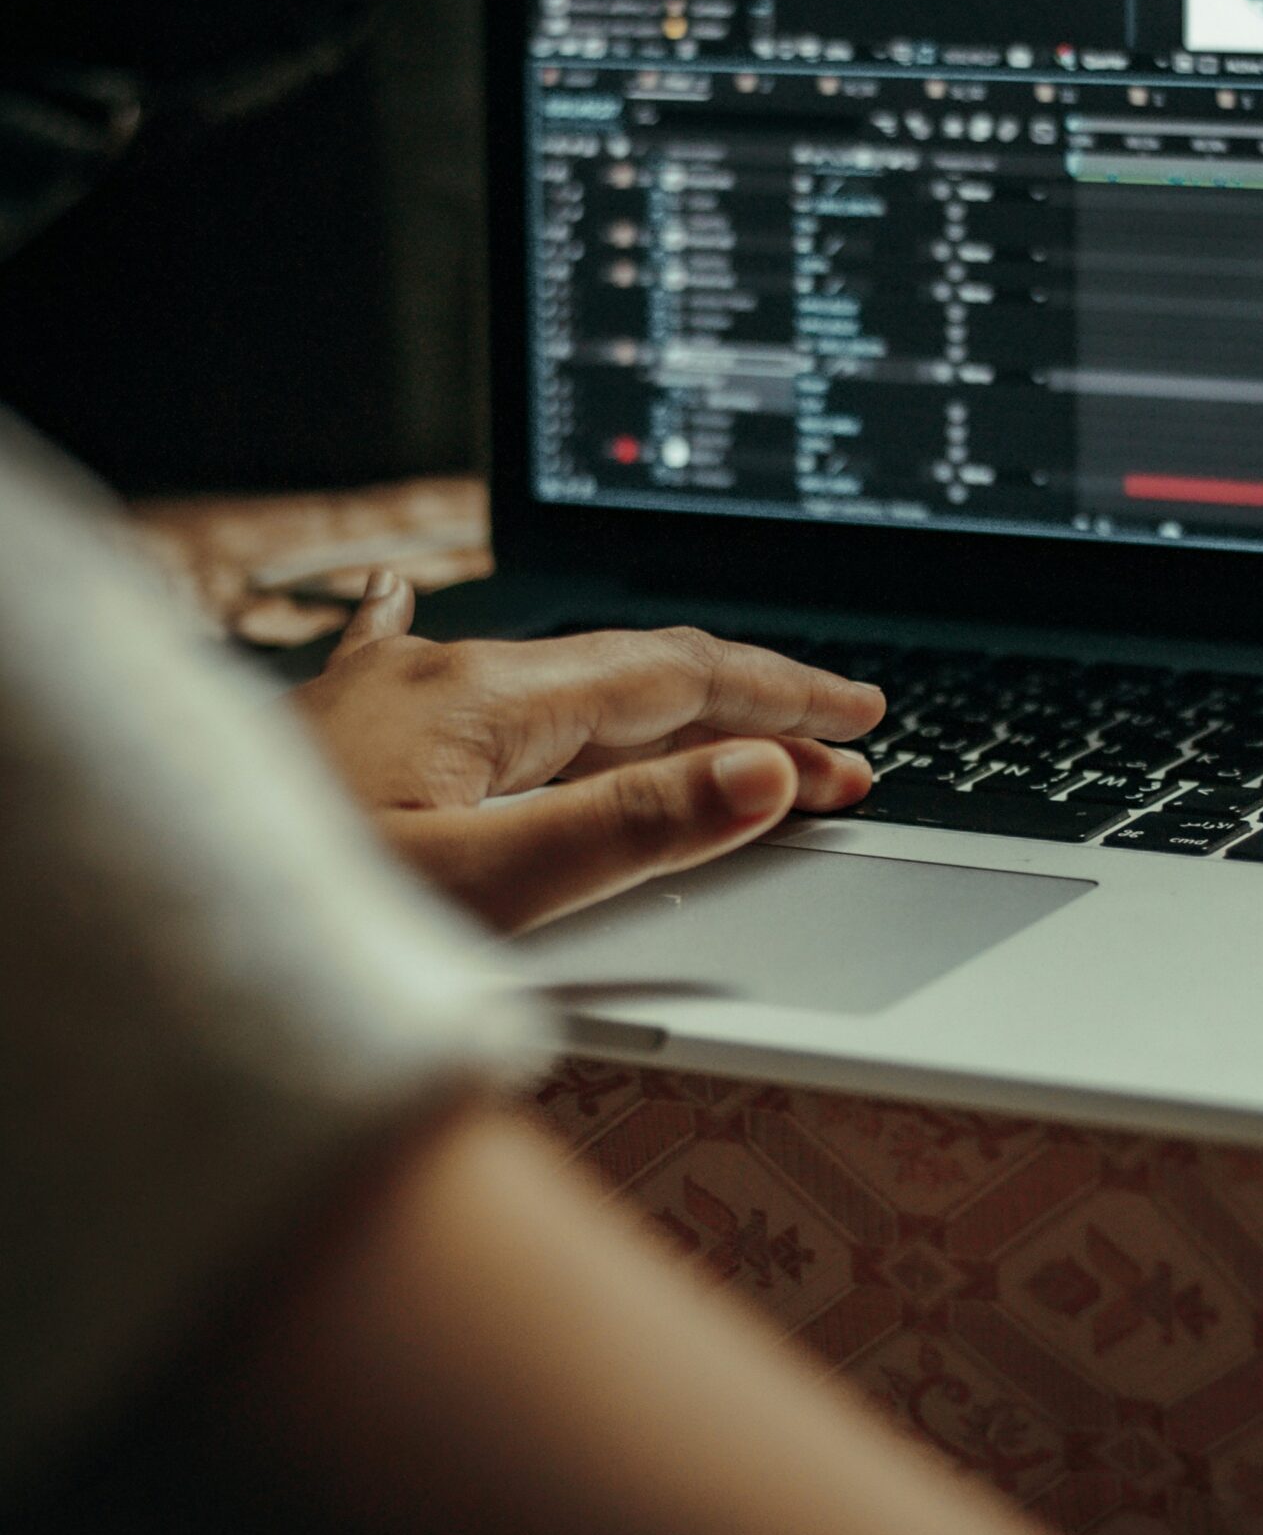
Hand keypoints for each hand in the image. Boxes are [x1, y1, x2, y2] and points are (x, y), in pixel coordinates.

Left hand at [291, 574, 883, 932]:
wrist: (129, 916)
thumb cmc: (286, 919)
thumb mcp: (480, 888)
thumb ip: (627, 829)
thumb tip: (759, 773)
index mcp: (484, 697)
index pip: (676, 677)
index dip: (781, 699)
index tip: (862, 722)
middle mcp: (440, 676)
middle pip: (630, 677)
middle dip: (746, 712)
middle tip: (840, 755)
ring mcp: (390, 699)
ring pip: (560, 687)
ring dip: (660, 711)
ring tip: (735, 735)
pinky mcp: (349, 737)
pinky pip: (452, 678)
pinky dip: (508, 678)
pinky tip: (433, 616)